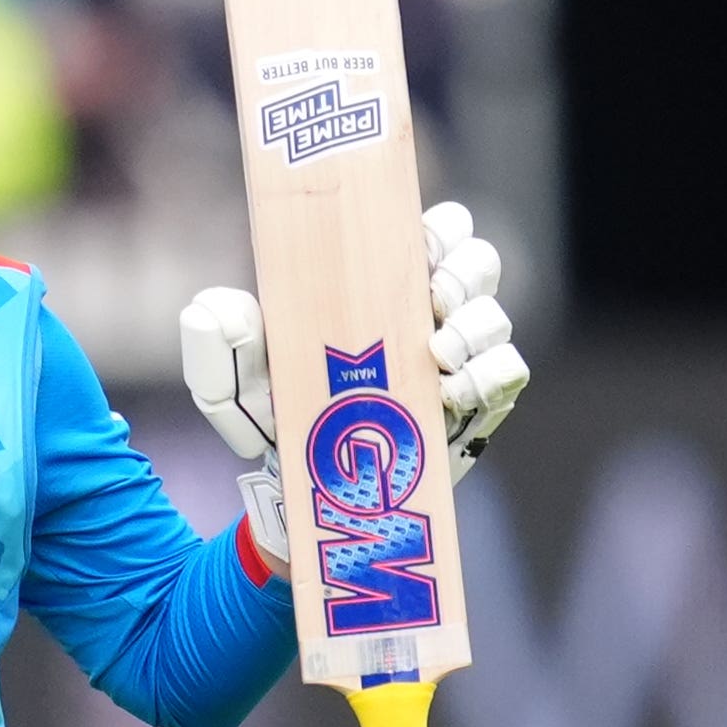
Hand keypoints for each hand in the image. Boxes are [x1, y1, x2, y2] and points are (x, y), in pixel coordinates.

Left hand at [179, 201, 531, 570]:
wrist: (304, 499)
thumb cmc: (274, 424)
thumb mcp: (231, 387)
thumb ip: (216, 346)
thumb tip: (217, 308)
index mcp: (376, 288)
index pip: (431, 231)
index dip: (439, 227)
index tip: (418, 243)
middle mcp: (425, 317)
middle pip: (478, 263)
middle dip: (466, 271)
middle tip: (432, 298)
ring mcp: (457, 363)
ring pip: (496, 318)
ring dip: (476, 327)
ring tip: (436, 356)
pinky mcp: (476, 410)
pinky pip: (509, 374)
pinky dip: (490, 375)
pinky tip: (450, 393)